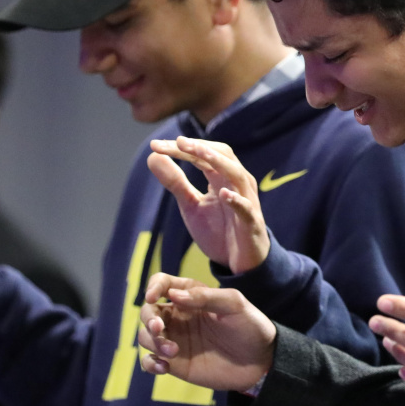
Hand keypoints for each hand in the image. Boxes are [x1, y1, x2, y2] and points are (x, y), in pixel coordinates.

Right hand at [138, 272, 276, 391]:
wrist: (261, 361)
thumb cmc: (250, 326)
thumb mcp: (234, 305)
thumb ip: (205, 297)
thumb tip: (173, 295)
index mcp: (191, 296)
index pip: (162, 284)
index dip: (153, 287)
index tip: (152, 297)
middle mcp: (179, 316)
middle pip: (148, 311)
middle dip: (148, 319)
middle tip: (159, 329)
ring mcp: (176, 339)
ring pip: (145, 336)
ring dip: (152, 342)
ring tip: (173, 352)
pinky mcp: (176, 363)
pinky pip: (150, 361)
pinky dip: (149, 364)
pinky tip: (163, 367)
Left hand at [147, 136, 269, 274]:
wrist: (238, 263)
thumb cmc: (218, 230)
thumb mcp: (190, 205)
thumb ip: (175, 182)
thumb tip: (152, 156)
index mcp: (221, 176)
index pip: (202, 154)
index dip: (181, 149)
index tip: (156, 145)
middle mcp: (237, 183)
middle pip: (222, 155)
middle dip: (200, 147)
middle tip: (178, 142)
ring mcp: (247, 201)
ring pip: (237, 174)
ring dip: (218, 162)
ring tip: (198, 152)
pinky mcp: (252, 223)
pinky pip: (246, 208)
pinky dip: (236, 200)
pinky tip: (223, 194)